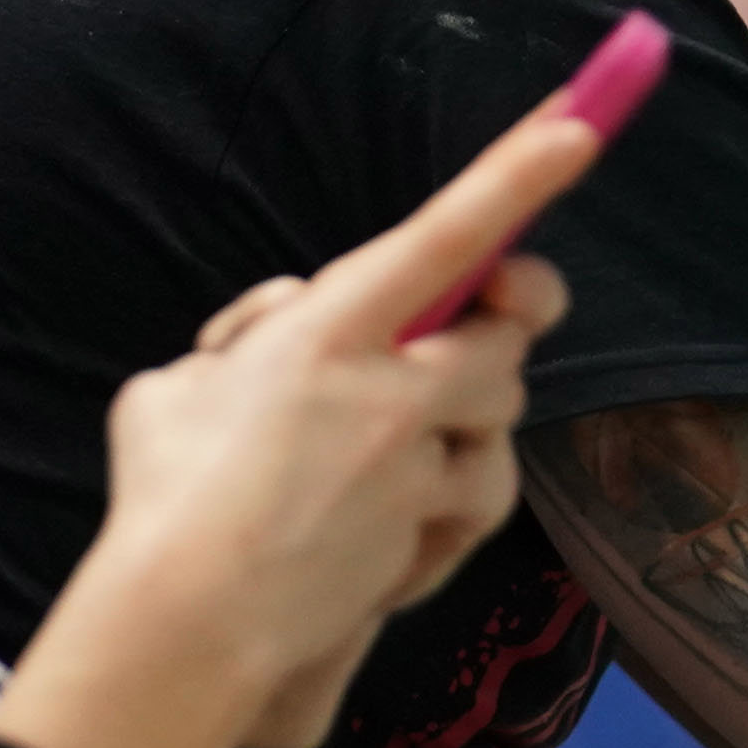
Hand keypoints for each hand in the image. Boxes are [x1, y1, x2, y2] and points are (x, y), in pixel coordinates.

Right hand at [0, 104, 602, 747]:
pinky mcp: (429, 535)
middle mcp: (390, 391)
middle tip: (472, 335)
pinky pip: (470, 506)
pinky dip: (442, 510)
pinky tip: (387, 526)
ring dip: (463, 432)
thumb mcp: (178, 383)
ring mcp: (418, 468)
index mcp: (328, 332)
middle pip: (505, 342)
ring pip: (497, 430)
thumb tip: (289, 326)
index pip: (443, 237)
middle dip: (502, 333)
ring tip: (387, 455)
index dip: (517, 177)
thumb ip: (250, 340)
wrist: (190, 620)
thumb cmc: (167, 495)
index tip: (579, 127)